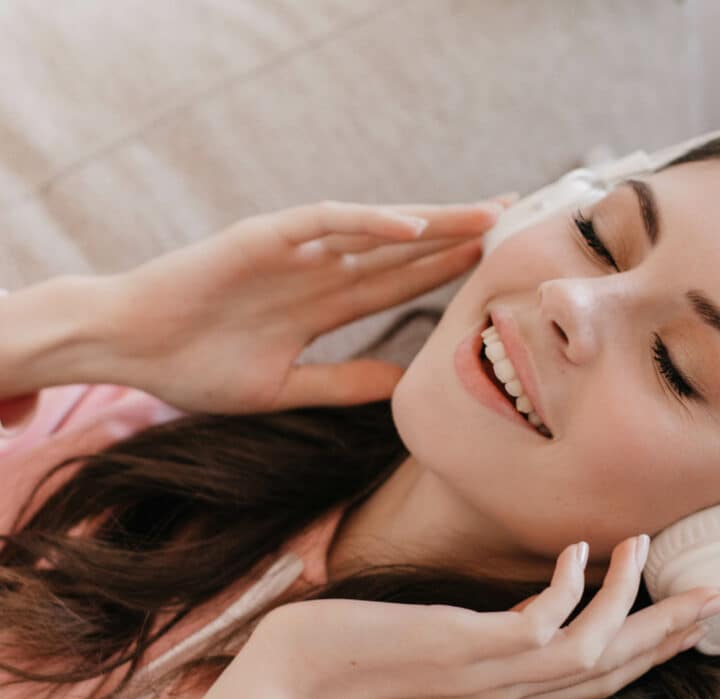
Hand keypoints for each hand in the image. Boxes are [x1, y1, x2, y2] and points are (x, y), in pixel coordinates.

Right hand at [95, 196, 514, 414]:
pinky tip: (411, 225)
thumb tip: (400, 387)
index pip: (397, 285)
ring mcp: (292, 252)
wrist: (128, 349)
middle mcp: (316, 272)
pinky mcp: (260, 239)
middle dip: (456, 237)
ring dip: (430, 221)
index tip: (494, 271)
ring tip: (487, 214)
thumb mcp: (285, 388)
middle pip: (400, 251)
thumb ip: (342, 383)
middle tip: (515, 225)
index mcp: (321, 306)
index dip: (445, 274)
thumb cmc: (195, 369)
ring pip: (374, 229)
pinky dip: (364, 222)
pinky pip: (321, 223)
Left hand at [220, 536, 719, 698]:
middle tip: (719, 594)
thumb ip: (482, 643)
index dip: (650, 650)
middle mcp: (512, 696)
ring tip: (647, 544)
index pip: (598, 678)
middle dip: (670, 632)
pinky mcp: (467, 651)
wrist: (291, 684)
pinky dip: (573, 585)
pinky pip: (543, 621)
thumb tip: (518, 611)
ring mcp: (492, 678)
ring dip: (629, 597)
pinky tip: (582, 547)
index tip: (689, 618)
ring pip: (592, 647)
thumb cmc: (358, 661)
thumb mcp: (436, 654)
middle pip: (614, 668)